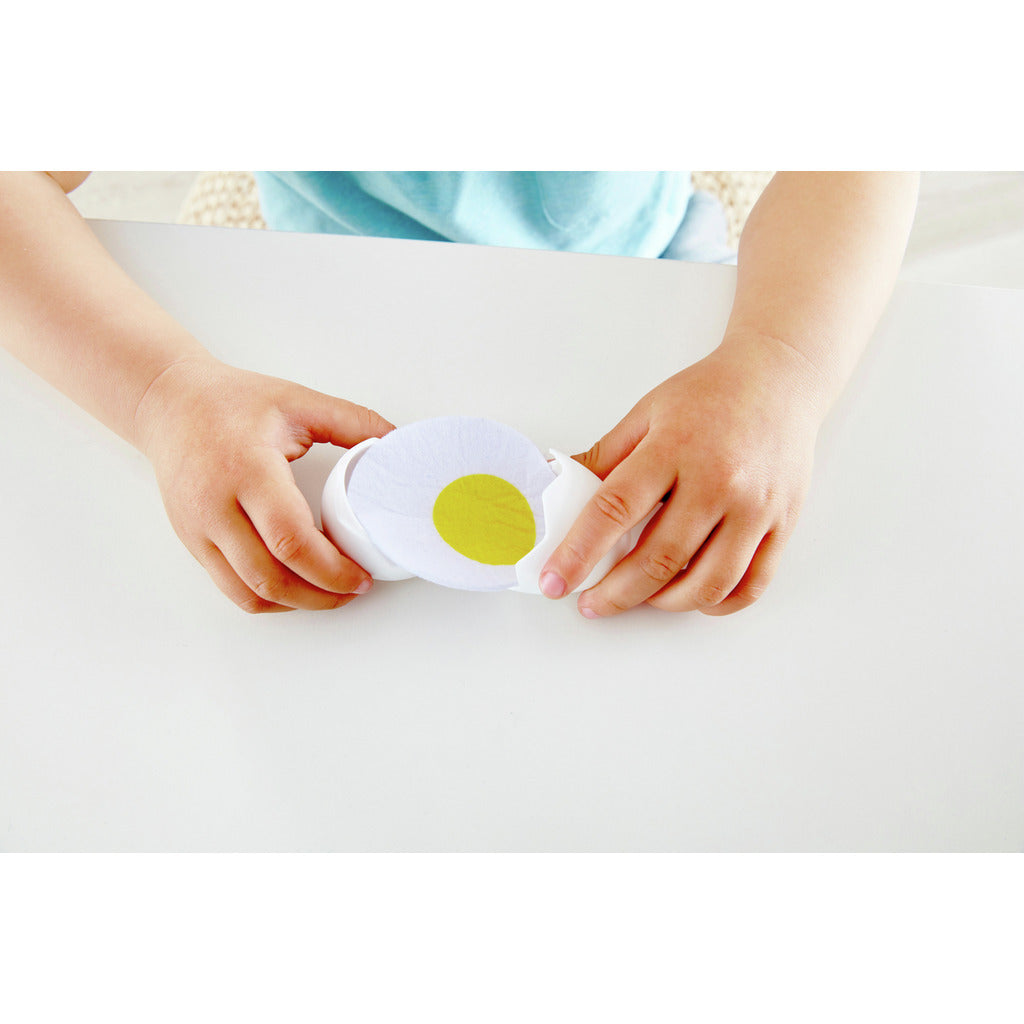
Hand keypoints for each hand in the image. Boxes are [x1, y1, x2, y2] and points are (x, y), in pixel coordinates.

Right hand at [135, 355, 394, 612]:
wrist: (169, 404)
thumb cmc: (230, 402)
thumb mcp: (298, 402)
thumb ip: (353, 421)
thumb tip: (396, 443)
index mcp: (248, 470)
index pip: (289, 540)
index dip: (331, 569)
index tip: (361, 574)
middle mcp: (216, 506)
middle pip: (271, 577)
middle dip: (321, 595)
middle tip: (355, 589)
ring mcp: (199, 530)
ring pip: (249, 593)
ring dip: (297, 604)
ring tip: (331, 593)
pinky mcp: (193, 543)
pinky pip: (232, 589)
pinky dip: (269, 600)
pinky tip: (296, 588)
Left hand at [540, 333, 824, 616]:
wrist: (779, 379)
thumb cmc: (709, 395)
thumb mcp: (646, 414)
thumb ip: (604, 458)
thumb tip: (559, 489)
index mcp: (674, 448)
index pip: (615, 510)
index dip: (579, 553)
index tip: (556, 582)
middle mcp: (718, 481)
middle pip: (659, 559)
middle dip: (616, 594)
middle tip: (592, 603)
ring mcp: (755, 508)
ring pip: (707, 584)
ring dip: (664, 604)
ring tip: (641, 598)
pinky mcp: (782, 525)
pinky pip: (750, 586)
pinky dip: (717, 604)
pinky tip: (691, 596)